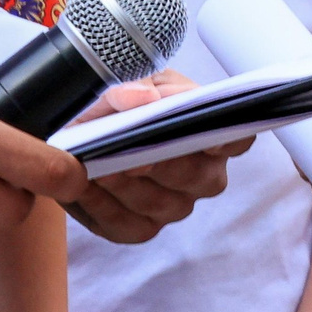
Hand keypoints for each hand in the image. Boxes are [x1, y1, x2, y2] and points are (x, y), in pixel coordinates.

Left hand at [63, 72, 253, 244]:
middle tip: (130, 148)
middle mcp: (202, 175)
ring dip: (125, 182)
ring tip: (96, 163)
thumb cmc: (113, 107)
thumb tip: (144, 96)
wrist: (74, 134)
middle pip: (199, 176)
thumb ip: (132, 85)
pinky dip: (102, 204)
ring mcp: (174, 205)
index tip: (204, 133)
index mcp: (210, 135)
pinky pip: (128, 225)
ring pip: (161, 202)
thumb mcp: (123, 83)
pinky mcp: (140, 228)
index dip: (226, 139)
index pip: (237, 139)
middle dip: (163, 161)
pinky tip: (83, 185)